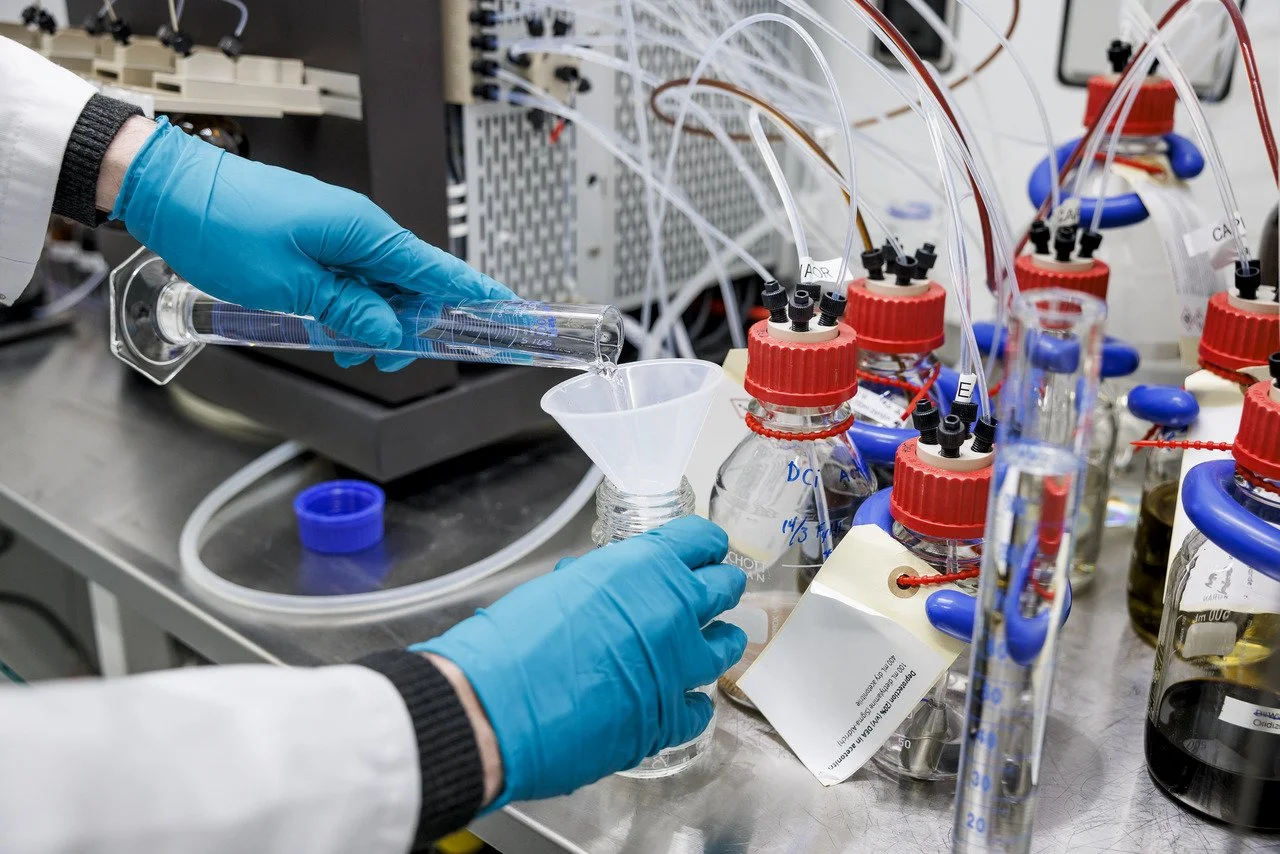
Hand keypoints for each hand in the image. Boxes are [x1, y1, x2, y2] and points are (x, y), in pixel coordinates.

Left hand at [106, 117, 514, 369]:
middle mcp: (360, 228)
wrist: (169, 190)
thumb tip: (391, 332)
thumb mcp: (289, 285)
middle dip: (411, 326)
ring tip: (348, 349)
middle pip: (413, 284)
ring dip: (374, 322)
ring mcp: (337, 233)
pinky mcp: (315, 238)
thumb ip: (347, 311)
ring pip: (381, 286)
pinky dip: (350, 307)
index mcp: (365, 233)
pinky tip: (332, 329)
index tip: (514, 313)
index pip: (439, 270)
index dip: (478, 296)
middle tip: (389, 359)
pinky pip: (352, 277)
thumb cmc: (221, 227)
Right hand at [415, 517, 746, 806]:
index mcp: (641, 568)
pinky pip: (700, 707)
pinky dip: (694, 702)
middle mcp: (671, 611)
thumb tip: (604, 584)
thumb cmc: (511, 644)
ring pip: (725, 646)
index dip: (705, 544)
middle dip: (721, 587)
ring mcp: (676, 667)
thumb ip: (599, 582)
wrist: (496, 707)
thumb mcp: (558, 586)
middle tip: (716, 591)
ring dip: (720, 640)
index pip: (699, 541)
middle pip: (725, 588)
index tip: (708, 549)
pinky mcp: (668, 717)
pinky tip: (686, 700)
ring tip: (716, 640)